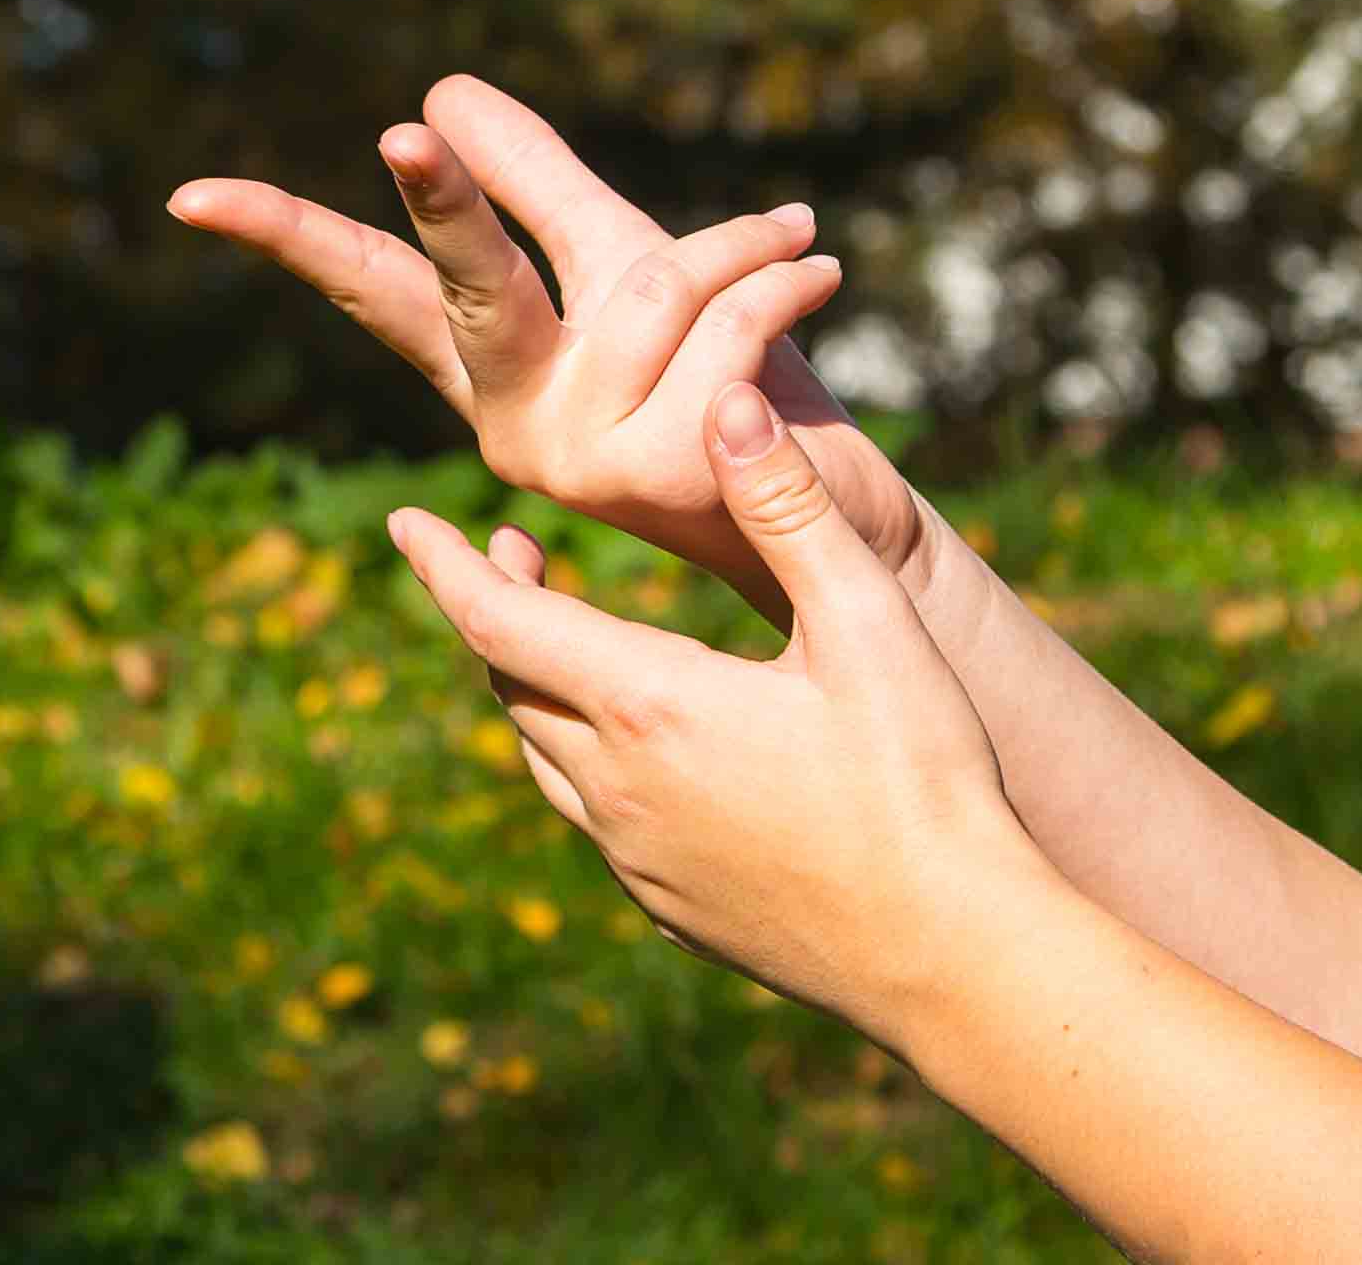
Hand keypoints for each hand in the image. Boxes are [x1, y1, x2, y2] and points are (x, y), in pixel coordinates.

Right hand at [170, 72, 934, 629]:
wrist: (839, 520)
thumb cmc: (734, 388)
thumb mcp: (627, 268)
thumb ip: (540, 188)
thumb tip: (439, 89)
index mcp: (492, 372)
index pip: (374, 287)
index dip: (285, 237)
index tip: (189, 197)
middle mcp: (512, 425)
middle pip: (468, 282)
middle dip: (449, 205)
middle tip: (406, 135)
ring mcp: (574, 461)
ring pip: (647, 286)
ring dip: (741, 246)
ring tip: (799, 245)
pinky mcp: (651, 477)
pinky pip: (719, 324)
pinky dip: (781, 278)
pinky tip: (820, 271)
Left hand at [393, 378, 1034, 1041]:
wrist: (957, 960)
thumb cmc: (925, 782)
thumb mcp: (868, 624)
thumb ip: (788, 507)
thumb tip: (726, 401)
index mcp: (650, 708)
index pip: (501, 621)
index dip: (445, 566)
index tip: (403, 520)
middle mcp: (618, 790)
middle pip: (512, 686)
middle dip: (497, 610)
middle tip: (514, 551)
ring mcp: (638, 862)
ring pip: (546, 758)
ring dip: (537, 687)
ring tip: (567, 637)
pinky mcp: (672, 910)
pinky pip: (595, 821)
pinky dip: (586, 760)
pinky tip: (642, 746)